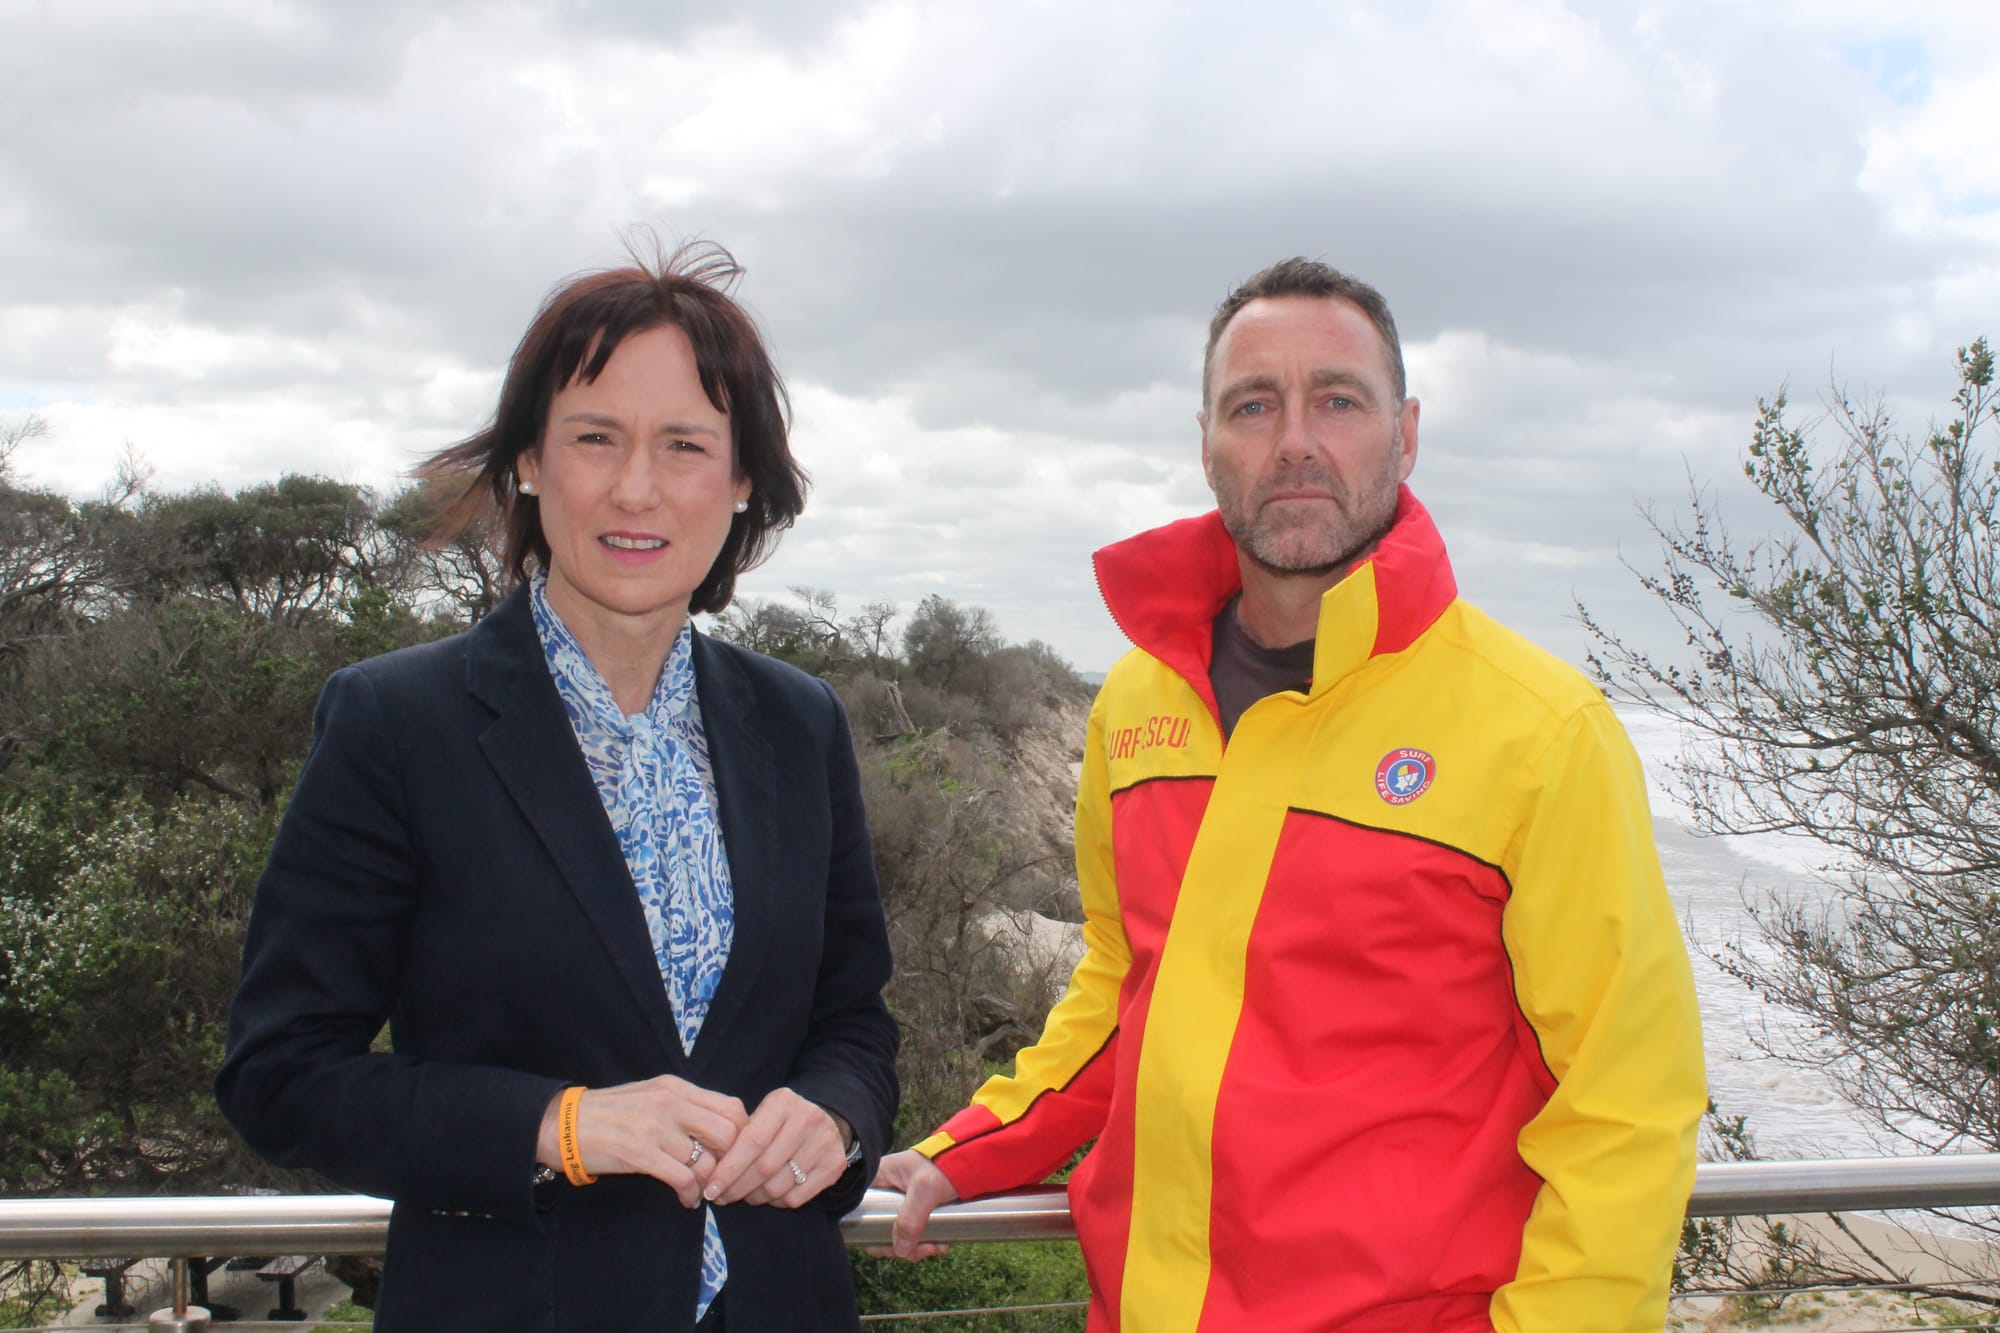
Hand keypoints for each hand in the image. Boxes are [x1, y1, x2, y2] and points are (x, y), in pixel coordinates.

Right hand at [536, 1076, 748, 1208]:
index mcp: (676, 1088)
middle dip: (732, 1161)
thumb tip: (722, 1127)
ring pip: (706, 1160)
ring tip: (704, 1192)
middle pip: (728, 1133)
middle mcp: (670, 1103)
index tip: (737, 1154)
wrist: (563, 1125)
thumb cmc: (611, 1113)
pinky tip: (686, 1199)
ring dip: (710, 1183)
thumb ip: (685, 1107)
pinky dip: (691, 1194)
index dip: (742, 1134)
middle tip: (725, 1177)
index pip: (731, 1107)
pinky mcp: (640, 1153)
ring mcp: (655, 1127)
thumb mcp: (651, 1096)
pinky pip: (683, 1178)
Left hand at [702, 1087, 847, 1208]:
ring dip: (756, 1198)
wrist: (827, 1119)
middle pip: (764, 1167)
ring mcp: (824, 1142)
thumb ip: (738, 1137)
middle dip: (737, 1188)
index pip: (752, 1142)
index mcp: (783, 1102)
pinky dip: (777, 1202)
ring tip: (746, 1195)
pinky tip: (770, 1195)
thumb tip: (708, 1174)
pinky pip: (796, 1197)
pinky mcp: (834, 1165)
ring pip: (779, 1186)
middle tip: (722, 1197)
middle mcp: (807, 1119)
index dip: (728, 1169)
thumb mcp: (761, 1115)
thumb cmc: (780, 1121)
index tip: (710, 1189)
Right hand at [869, 1149, 957, 1259]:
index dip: (872, 1233)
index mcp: (878, 1179)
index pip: (862, 1212)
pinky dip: (925, 1243)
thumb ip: (910, 1219)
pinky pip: (913, 1235)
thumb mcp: (925, 1190)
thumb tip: (900, 1251)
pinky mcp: (916, 1211)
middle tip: (923, 1249)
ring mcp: (901, 1203)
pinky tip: (940, 1243)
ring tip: (937, 1246)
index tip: (892, 1247)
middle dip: (900, 1246)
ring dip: (916, 1248)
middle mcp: (886, 1192)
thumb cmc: (944, 1164)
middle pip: (880, 1230)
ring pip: (898, 1236)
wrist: (972, 1162)